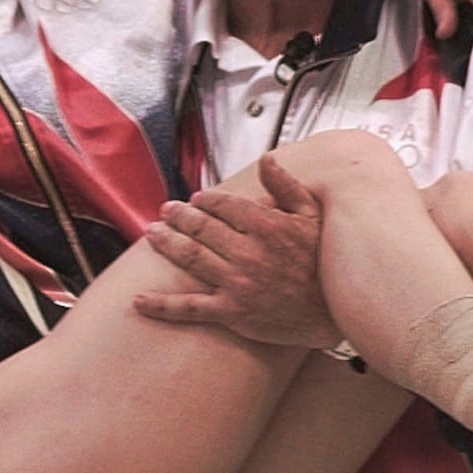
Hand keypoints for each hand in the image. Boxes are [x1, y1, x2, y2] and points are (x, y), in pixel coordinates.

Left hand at [134, 154, 337, 347]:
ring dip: (166, 243)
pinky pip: (190, 307)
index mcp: (266, 226)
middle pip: (201, 227)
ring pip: (190, 256)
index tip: (197, 199)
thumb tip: (266, 159)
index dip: (206, 200)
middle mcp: (248, 252)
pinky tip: (139, 301)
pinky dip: (161, 305)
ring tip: (152, 233)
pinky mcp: (231, 311)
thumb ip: (287, 187)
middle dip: (179, 216)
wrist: (333, 313)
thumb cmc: (323, 263)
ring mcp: (237, 283)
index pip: (223, 205)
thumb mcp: (313, 217)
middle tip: (166, 210)